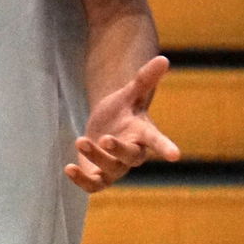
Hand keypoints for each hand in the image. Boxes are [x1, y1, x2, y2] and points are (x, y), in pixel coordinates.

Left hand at [65, 54, 181, 192]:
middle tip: (103, 138)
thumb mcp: (130, 93)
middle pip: (131, 157)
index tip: (175, 155)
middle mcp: (132, 154)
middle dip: (118, 150)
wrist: (105, 126)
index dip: (165, 147)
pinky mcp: (99, 177)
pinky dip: (81, 180)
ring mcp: (116, 168)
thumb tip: (163, 58)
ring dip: (95, 157)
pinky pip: (93, 185)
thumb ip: (144, 79)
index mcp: (143, 134)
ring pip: (110, 170)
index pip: (157, 141)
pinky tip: (68, 168)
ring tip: (80, 140)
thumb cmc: (122, 111)